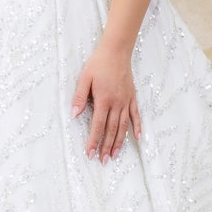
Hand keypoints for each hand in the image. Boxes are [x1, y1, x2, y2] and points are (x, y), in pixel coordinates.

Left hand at [71, 40, 141, 161]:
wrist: (116, 51)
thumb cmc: (98, 64)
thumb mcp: (84, 78)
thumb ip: (79, 97)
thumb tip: (74, 115)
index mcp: (103, 99)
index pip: (98, 125)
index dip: (94, 140)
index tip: (90, 153)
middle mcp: (117, 103)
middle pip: (112, 130)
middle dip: (106, 147)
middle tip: (103, 160)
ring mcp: (126, 101)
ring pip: (123, 126)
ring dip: (119, 142)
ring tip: (115, 155)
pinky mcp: (132, 97)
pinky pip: (136, 115)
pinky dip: (137, 127)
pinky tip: (138, 138)